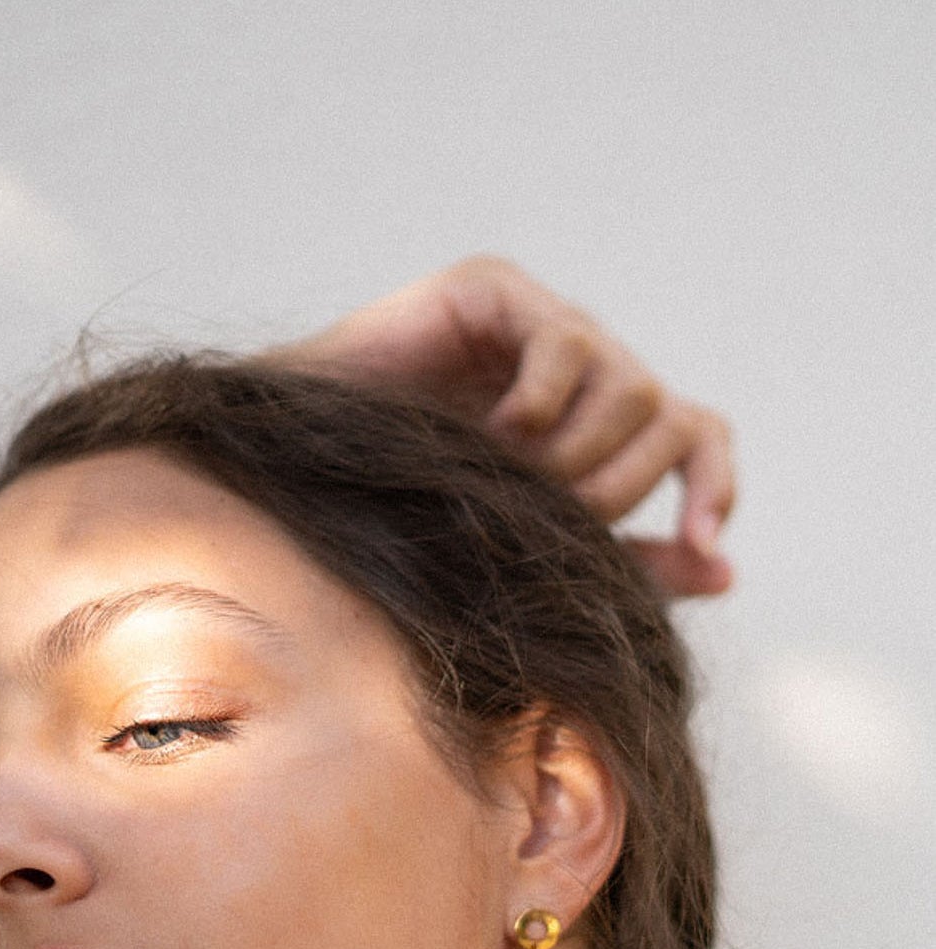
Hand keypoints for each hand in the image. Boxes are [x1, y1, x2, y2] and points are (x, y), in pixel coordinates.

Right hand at [271, 256, 733, 599]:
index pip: (699, 436)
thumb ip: (629, 565)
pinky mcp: (494, 290)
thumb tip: (727, 574)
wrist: (304, 486)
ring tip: (509, 479)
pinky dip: (540, 406)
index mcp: (596, 425)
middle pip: (668, 418)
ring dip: (578, 456)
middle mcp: (581, 369)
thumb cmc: (408, 522)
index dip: (713, 488)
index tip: (699, 546)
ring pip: (634, 386)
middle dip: (618, 488)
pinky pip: (567, 345)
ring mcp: (539, 324)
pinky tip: (493, 434)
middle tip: (550, 518)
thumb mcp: (536, 554)